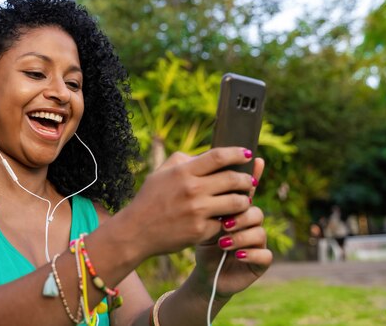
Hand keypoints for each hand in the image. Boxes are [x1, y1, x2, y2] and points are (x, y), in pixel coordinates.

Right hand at [120, 147, 256, 258]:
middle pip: (233, 179)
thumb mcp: (161, 172)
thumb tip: (207, 157)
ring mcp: (197, 211)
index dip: (237, 153)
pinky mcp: (200, 231)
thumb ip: (183, 161)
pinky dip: (229, 220)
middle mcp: (192, 189)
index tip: (248, 154)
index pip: (218, 157)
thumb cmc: (149, 199)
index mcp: (183, 172)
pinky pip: (225, 222)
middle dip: (247, 179)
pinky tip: (228, 219)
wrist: (136, 231)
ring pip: (237, 202)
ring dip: (245, 200)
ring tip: (244, 199)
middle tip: (250, 180)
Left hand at [191, 157, 272, 297]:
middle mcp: (249, 221)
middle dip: (239, 211)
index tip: (253, 167)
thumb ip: (199, 190)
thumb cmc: (198, 238)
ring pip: (260, 229)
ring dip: (242, 234)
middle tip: (223, 219)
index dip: (252, 177)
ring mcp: (257, 241)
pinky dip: (251, 253)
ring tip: (223, 240)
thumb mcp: (194, 211)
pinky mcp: (259, 261)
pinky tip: (237, 254)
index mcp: (235, 206)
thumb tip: (193, 160)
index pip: (247, 189)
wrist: (204, 271)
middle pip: (253, 207)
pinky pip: (265, 255)